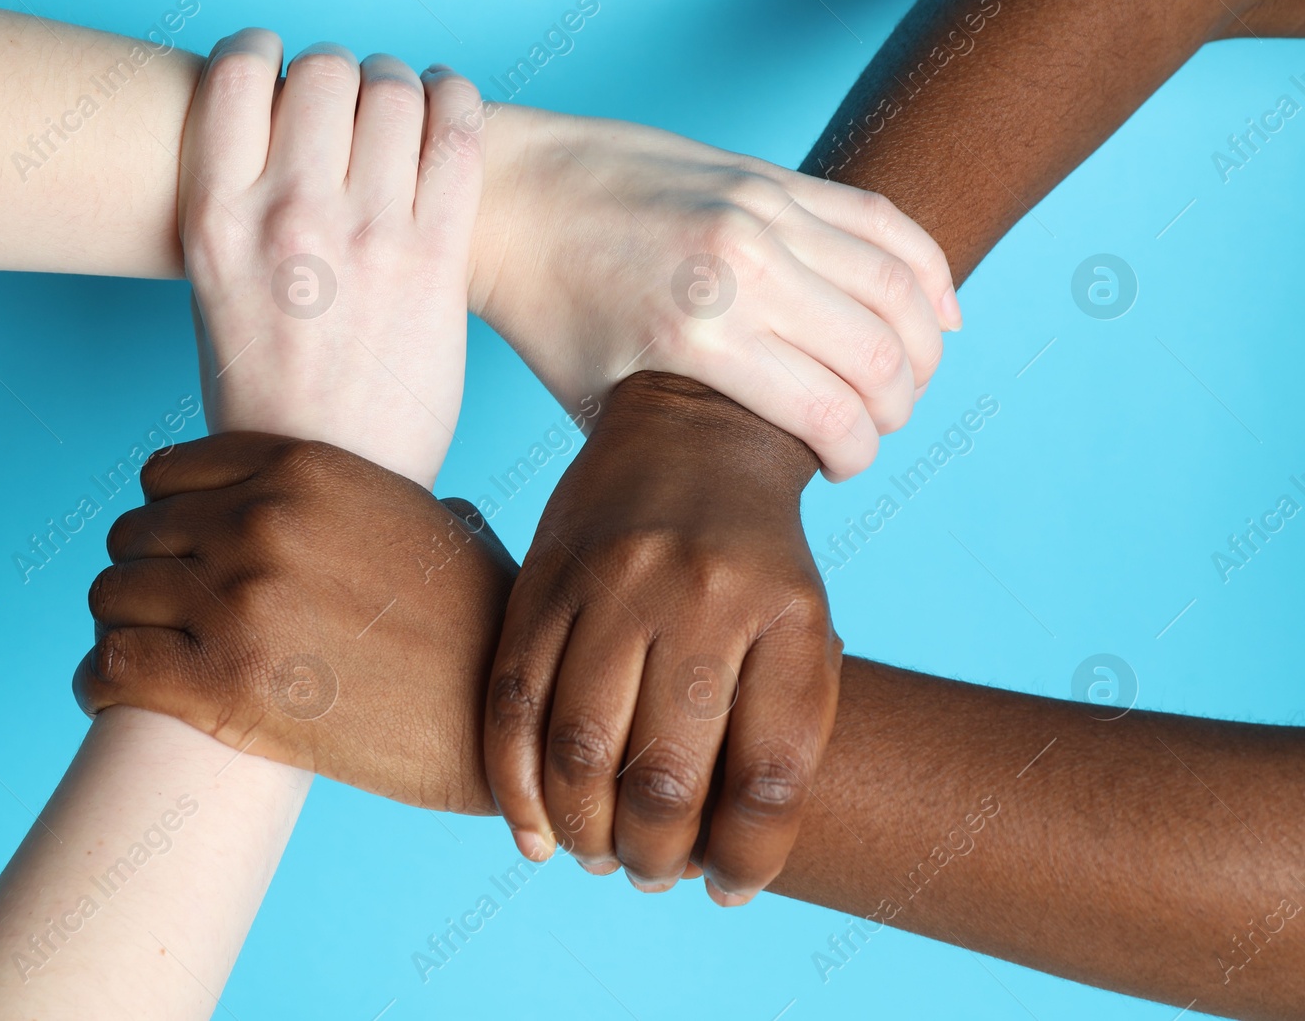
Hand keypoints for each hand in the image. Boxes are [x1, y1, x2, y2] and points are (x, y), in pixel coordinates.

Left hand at [72, 431, 514, 813]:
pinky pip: (109, 665)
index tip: (174, 553)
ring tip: (137, 655)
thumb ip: (363, 498)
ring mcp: (237, 600)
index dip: (165, 516)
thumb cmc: (480, 624)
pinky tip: (112, 693)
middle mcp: (259, 522)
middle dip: (141, 574)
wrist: (499, 716)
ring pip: (111, 595)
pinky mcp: (222, 683)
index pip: (168, 472)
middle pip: (134, 533)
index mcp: (302, 469)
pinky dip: (98, 681)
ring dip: (119, 625)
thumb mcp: (427, 521)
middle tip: (161, 615)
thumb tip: (347, 506)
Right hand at [178, 30, 483, 481]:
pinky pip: (458, 136)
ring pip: (394, 91)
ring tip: (403, 103)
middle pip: (324, 71)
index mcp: (216, 221)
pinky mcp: (435, 260)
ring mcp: (367, 235)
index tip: (280, 70)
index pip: (235, 74)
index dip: (263, 54)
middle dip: (340, 75)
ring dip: (400, 84)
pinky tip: (448, 106)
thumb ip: (242, 211)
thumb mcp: (215, 294)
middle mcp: (288, 215)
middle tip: (350, 103)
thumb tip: (286, 141)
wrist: (326, 483)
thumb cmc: (268, 400)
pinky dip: (456, 101)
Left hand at [473, 106, 956, 479]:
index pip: (830, 413)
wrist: (513, 196)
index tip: (841, 470)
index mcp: (696, 333)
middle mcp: (742, 266)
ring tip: (905, 383)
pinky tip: (939, 315)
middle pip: (879, 356)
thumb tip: (752, 485)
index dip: (856, 455)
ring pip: (897, 287)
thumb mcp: (600, 403)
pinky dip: (926, 271)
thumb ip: (681, 440)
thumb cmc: (549, 312)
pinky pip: (881, 221)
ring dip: (920, 348)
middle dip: (893, 410)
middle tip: (870, 431)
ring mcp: (762, 211)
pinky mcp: (769, 177)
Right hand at [484, 371, 842, 905]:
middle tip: (649, 874)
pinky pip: (513, 700)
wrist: (694, 430)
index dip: (749, 858)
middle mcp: (703, 594)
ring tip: (595, 855)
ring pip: (580, 750)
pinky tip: (535, 830)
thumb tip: (722, 866)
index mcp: (788, 616)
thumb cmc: (756, 562)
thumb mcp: (802, 631)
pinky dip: (515, 784)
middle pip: (667, 776)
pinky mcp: (544, 577)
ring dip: (582, 832)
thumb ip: (774, 733)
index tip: (728, 885)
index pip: (771, 777)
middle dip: (654, 856)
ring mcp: (616, 581)